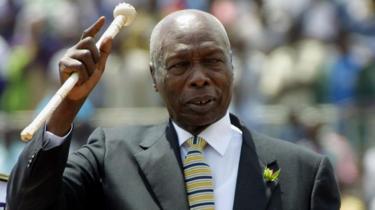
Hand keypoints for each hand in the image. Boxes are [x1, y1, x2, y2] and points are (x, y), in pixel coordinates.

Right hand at [47, 17, 111, 135]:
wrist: (79, 95)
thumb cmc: (89, 81)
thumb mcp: (100, 66)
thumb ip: (104, 53)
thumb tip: (109, 37)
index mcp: (83, 49)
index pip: (88, 34)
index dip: (96, 26)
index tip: (103, 19)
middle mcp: (74, 49)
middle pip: (89, 42)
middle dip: (96, 55)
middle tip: (94, 68)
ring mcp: (67, 55)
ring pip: (86, 55)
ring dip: (91, 68)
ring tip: (86, 76)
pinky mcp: (63, 63)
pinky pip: (79, 65)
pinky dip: (84, 75)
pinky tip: (80, 80)